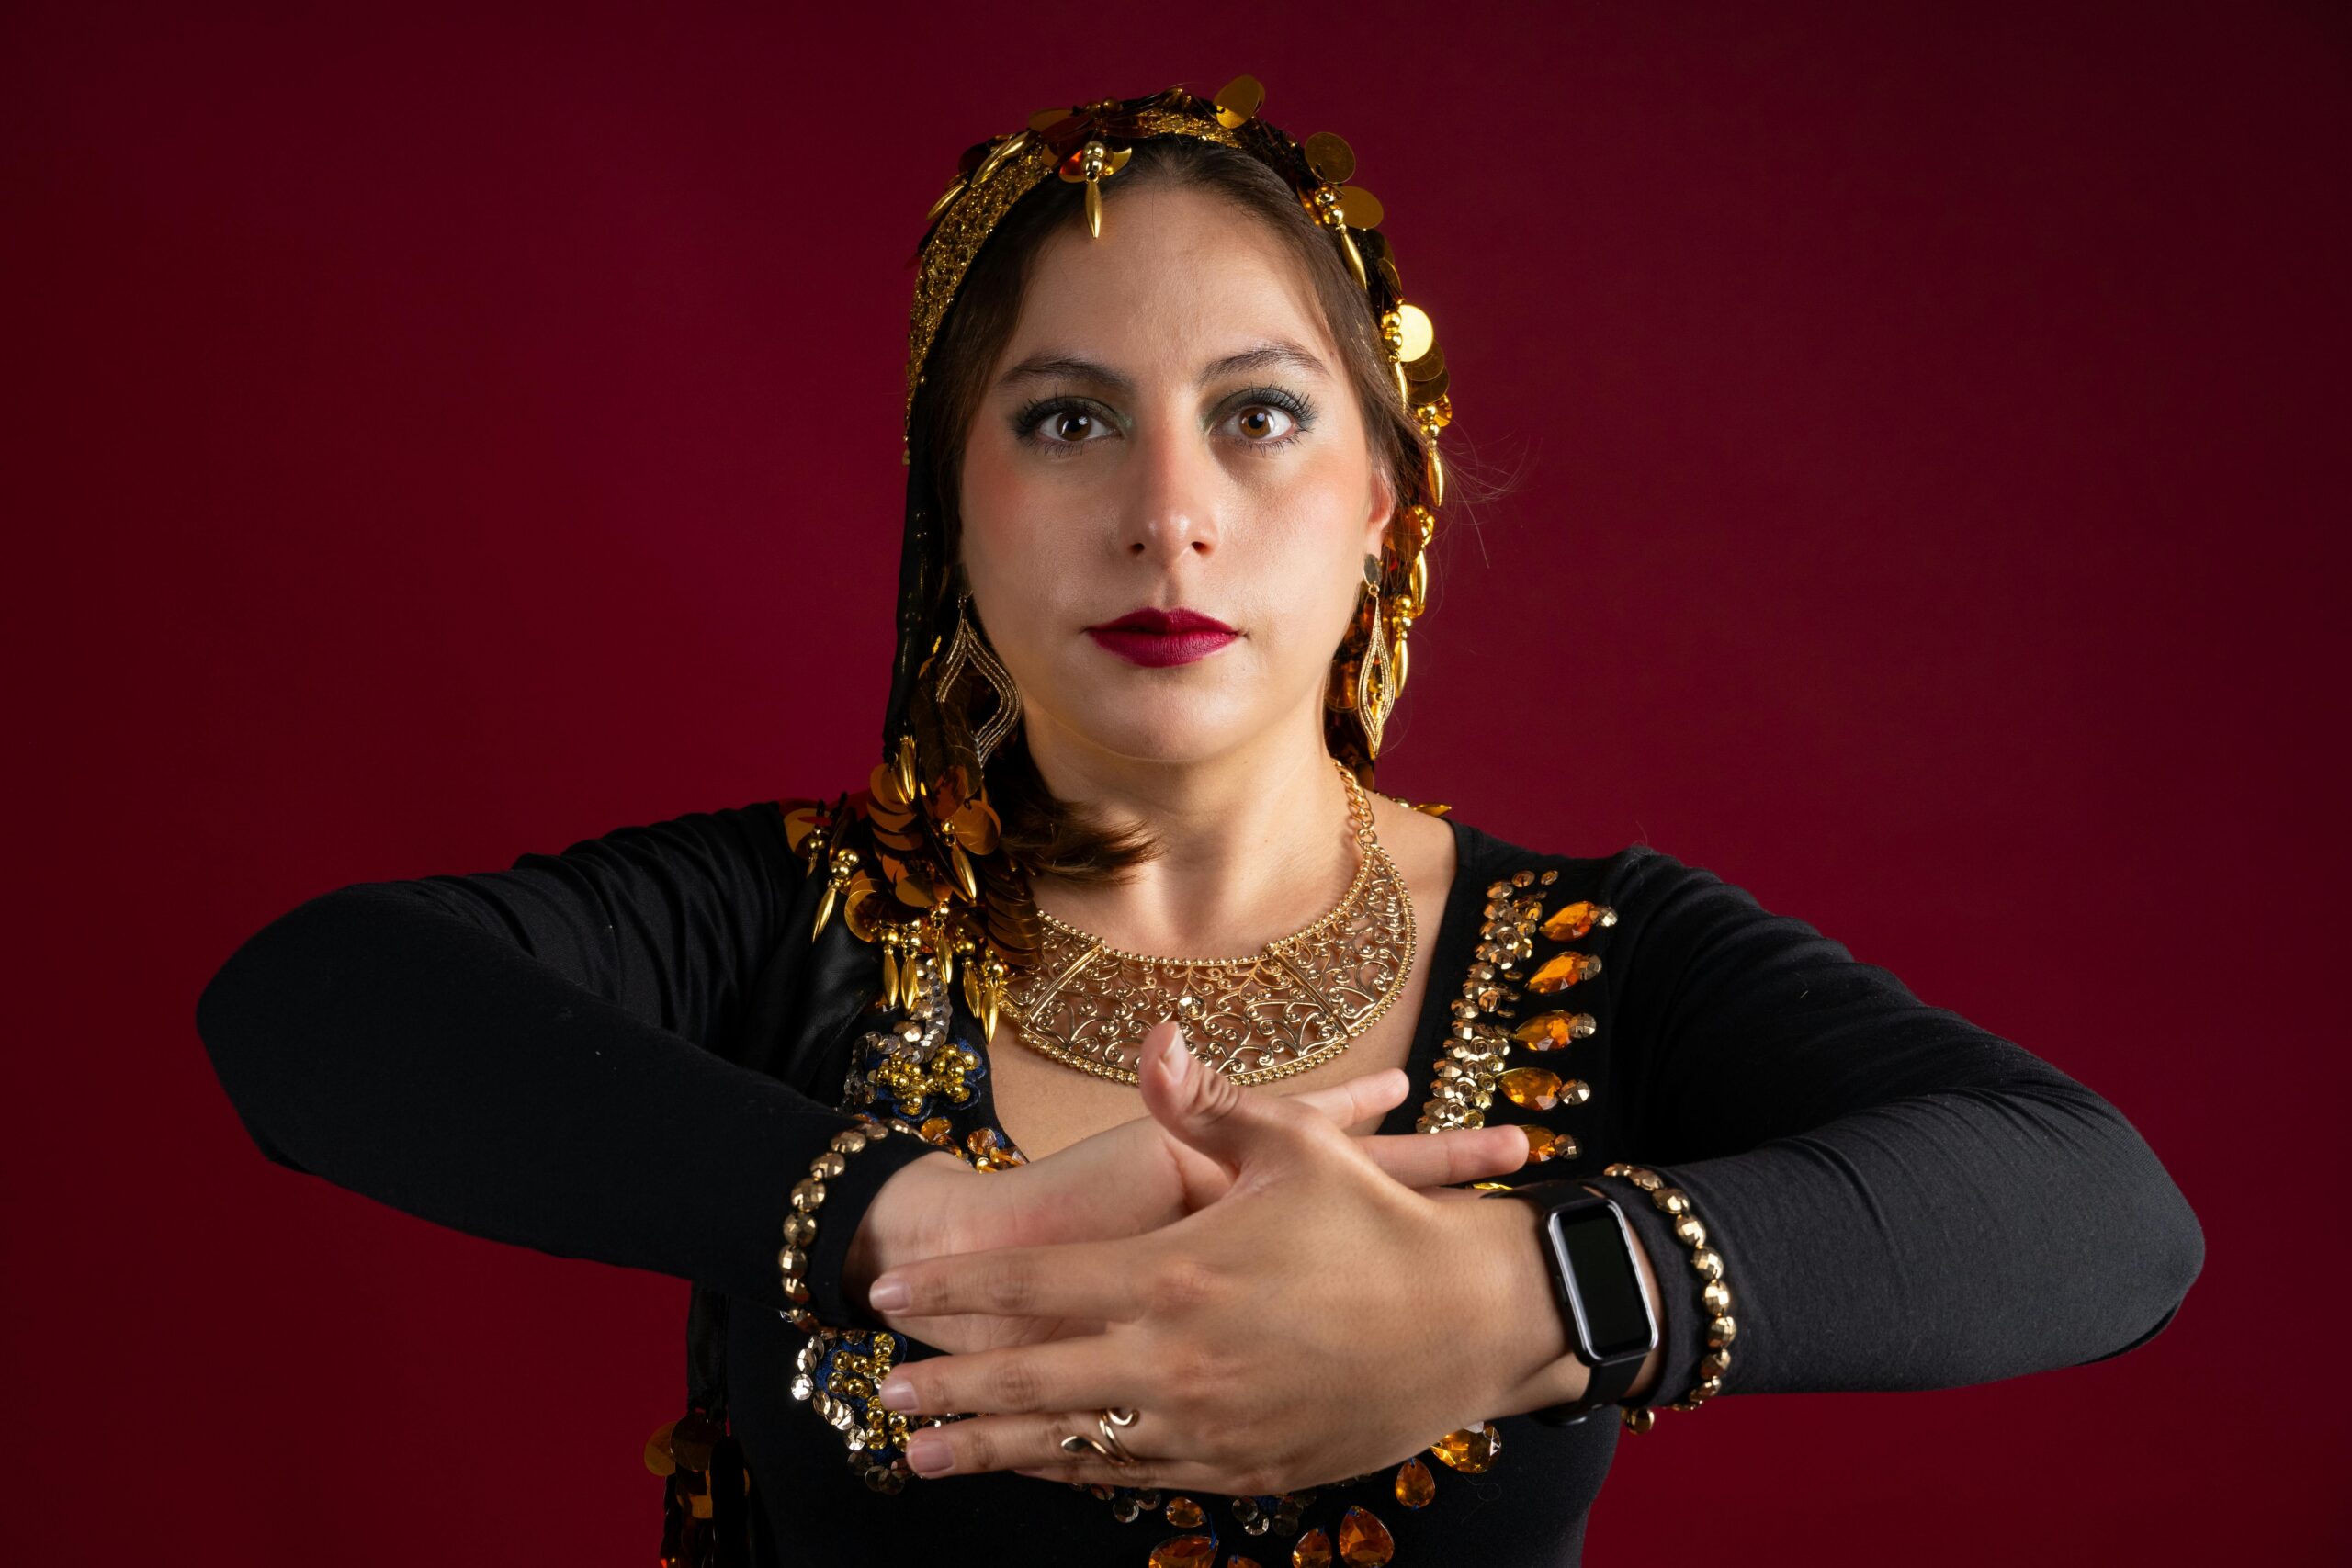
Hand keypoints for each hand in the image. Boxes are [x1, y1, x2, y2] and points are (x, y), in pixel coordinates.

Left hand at [861, 1021, 1578, 1492]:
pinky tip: (1047, 1468)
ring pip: (1076, 1449)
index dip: (953, 1292)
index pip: (1033, 1291)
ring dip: (995, 1450)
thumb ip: (1204, 1100)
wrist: (1474, 1325)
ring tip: (925, 1455)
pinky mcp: (1245, 1468)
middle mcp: (1179, 1362)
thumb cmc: (1381, 1224)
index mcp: (1177, 1277)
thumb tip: (1152, 1039)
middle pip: (1033, 1387)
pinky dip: (1083, 1471)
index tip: (889, 1292)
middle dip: (949, 1393)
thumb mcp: (1293, 1145)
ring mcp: (1210, 1426)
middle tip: (886, 1394)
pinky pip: (1142, 1478)